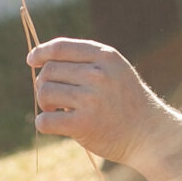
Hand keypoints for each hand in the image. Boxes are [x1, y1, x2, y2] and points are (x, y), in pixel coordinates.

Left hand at [28, 37, 168, 167]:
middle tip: (52, 98)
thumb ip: (87, 63)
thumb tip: (43, 62)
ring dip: (44, 103)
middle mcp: (98, 75)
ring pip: (45, 93)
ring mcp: (91, 99)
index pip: (62, 47)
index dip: (41, 52)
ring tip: (55, 111)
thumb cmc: (127, 102)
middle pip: (49, 70)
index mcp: (105, 57)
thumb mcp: (115, 71)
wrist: (149, 134)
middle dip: (44, 83)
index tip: (32, 60)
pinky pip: (46, 121)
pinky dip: (43, 123)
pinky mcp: (84, 125)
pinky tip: (52, 124)